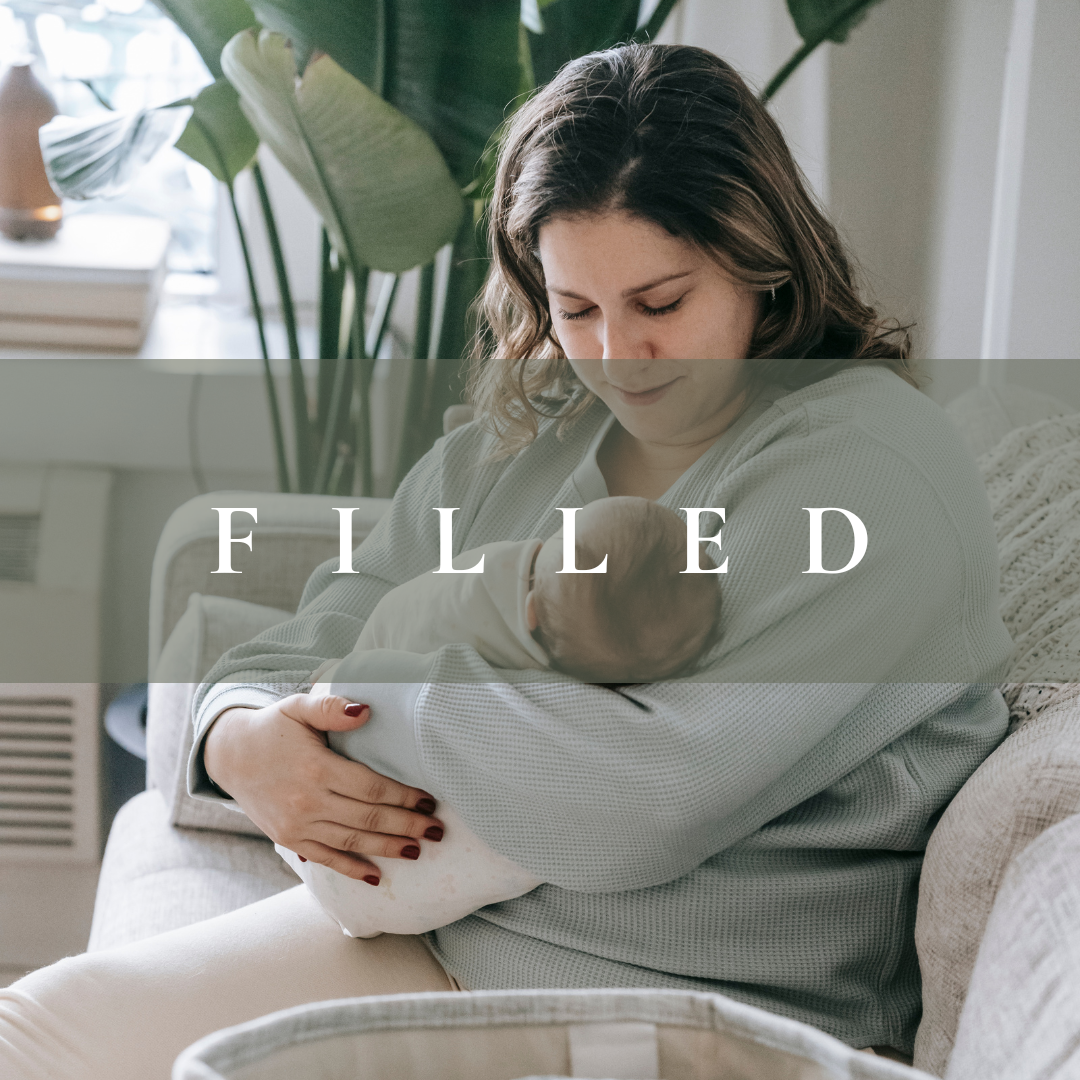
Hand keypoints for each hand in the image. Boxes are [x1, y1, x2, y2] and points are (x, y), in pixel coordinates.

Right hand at [203, 695, 442, 883]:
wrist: (230, 755)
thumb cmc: (273, 728)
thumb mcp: (299, 708)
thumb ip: (331, 709)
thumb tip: (366, 711)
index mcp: (316, 768)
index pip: (370, 787)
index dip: (403, 796)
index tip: (429, 800)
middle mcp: (307, 801)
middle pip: (367, 819)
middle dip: (407, 825)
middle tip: (438, 830)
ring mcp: (297, 825)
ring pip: (352, 842)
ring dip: (388, 848)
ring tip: (419, 849)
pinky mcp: (289, 838)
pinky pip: (326, 858)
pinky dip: (352, 869)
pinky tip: (376, 876)